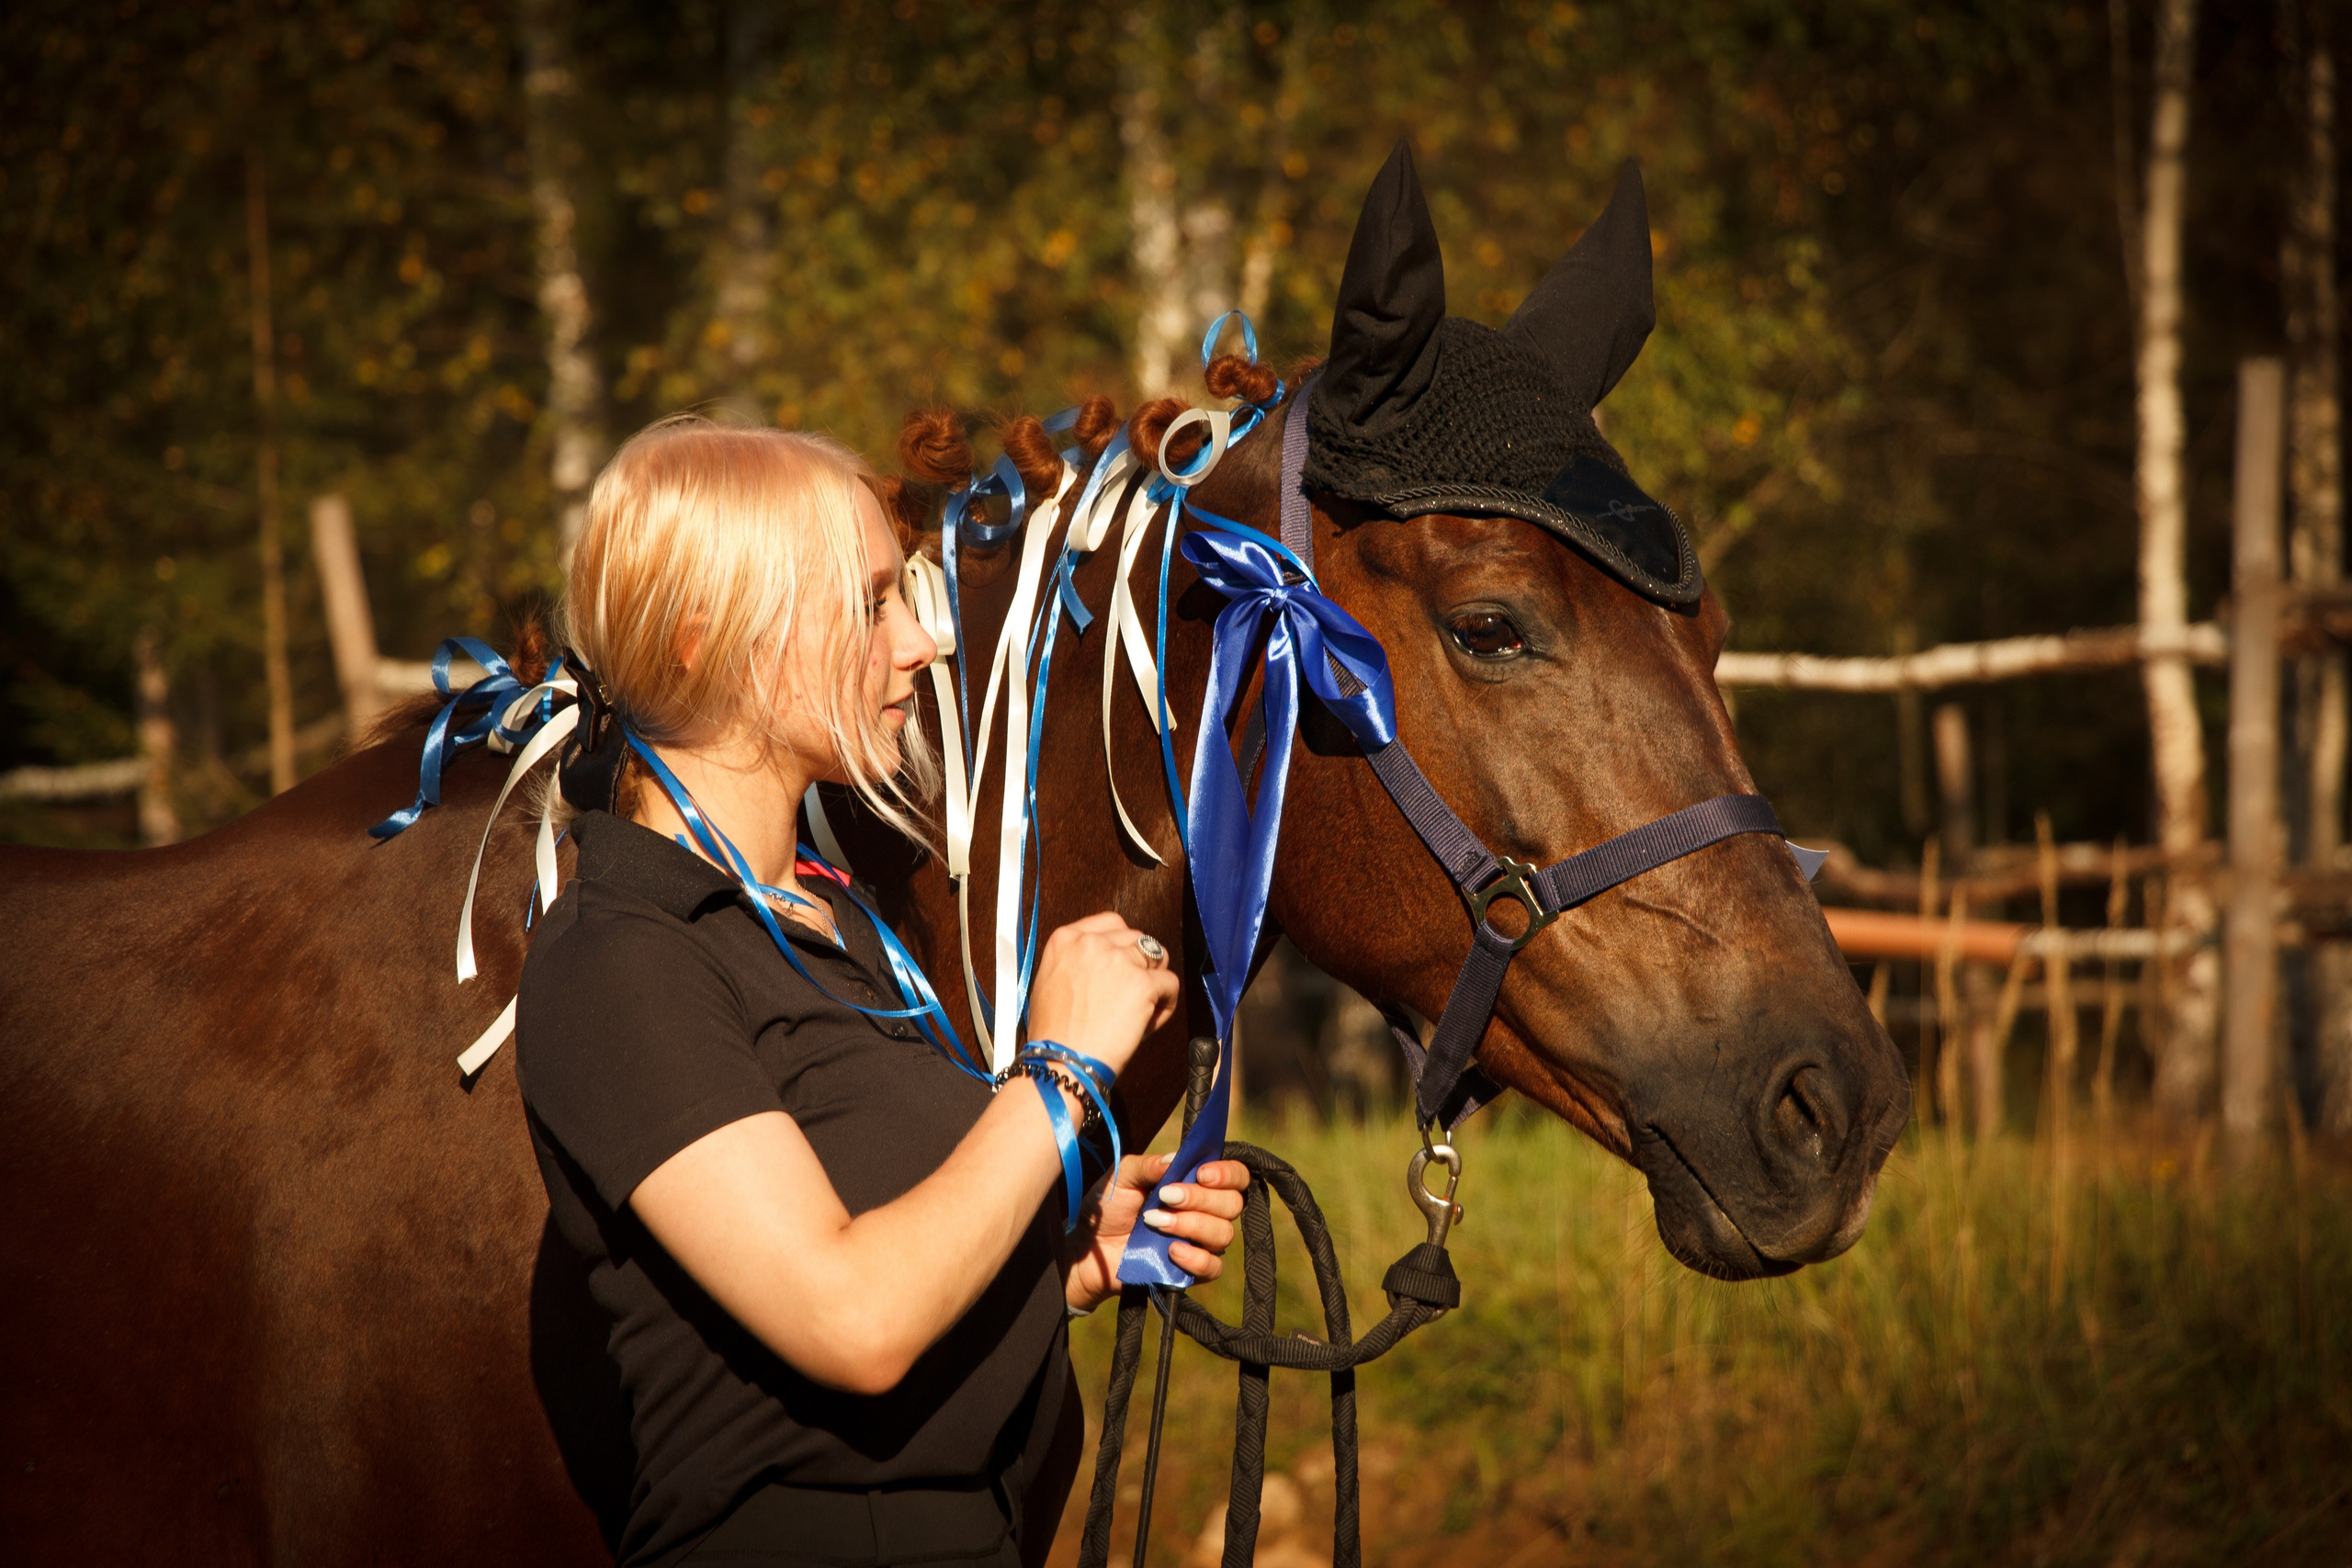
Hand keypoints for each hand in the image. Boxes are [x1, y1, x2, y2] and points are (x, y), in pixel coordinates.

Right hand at [1022, 912, 1178, 1078]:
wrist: (1060, 1061)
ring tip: (1143, 1009)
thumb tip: (1102, 963)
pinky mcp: (1142, 983)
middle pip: (1137, 937)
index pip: (1111, 922)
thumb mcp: (1049, 982)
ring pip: (1157, 956)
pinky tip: (1150, 1021)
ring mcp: (1119, 960)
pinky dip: (1166, 1003)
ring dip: (1155, 980)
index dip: (1123, 944)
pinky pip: (1170, 983)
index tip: (1124, 964)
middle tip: (1135, 991)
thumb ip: (1075, 962)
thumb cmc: (1053, 1034)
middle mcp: (1092, 942)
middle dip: (1141, 962)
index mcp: (1066, 939)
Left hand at [1065, 1154, 1251, 1312]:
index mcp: (1195, 1184)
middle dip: (1200, 1198)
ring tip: (1155, 1222)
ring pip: (1223, 1233)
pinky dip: (1196, 1258)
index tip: (1201, 1174)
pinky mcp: (1190, 1271)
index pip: (1235, 1176)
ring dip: (1191, 1224)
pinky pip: (1213, 1267)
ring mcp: (1200, 1243)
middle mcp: (1205, 1212)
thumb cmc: (1107, 1207)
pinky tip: (1171, 1250)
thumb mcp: (1123, 1176)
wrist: (1087, 1248)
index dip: (1227, 1174)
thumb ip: (1150, 1165)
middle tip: (1165, 1197)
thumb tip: (1177, 1158)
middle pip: (1233, 1203)